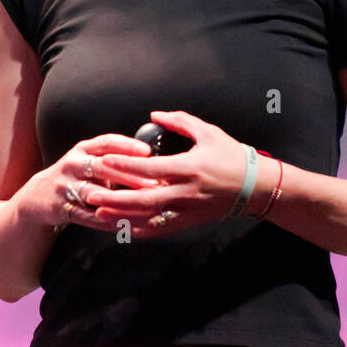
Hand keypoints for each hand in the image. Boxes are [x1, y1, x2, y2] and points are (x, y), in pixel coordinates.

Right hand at [15, 133, 157, 232]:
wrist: (39, 196)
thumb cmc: (77, 177)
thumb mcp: (90, 161)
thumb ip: (115, 161)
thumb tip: (154, 163)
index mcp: (83, 149)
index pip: (106, 142)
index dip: (127, 145)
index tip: (148, 151)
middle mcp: (73, 164)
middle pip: (103, 167)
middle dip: (130, 176)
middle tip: (154, 183)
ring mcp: (65, 185)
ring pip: (95, 194)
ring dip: (120, 201)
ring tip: (141, 207)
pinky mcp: (61, 206)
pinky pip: (87, 216)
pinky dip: (106, 221)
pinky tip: (124, 225)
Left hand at [81, 110, 254, 238]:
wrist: (256, 187)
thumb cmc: (232, 155)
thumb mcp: (208, 132)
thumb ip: (180, 122)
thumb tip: (154, 115)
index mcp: (189, 167)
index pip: (150, 168)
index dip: (125, 165)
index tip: (105, 160)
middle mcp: (185, 192)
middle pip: (143, 198)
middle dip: (115, 197)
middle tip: (91, 193)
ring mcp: (187, 210)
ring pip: (149, 218)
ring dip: (122, 217)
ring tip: (98, 213)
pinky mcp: (189, 222)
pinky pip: (160, 230)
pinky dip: (140, 230)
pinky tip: (123, 228)